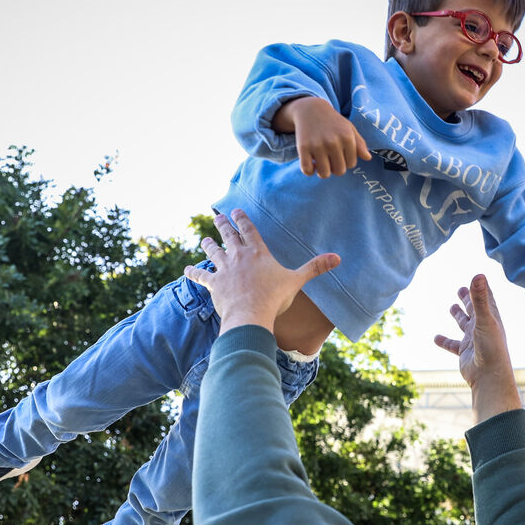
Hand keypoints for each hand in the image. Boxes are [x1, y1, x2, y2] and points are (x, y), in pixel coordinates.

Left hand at [184, 210, 339, 334]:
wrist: (250, 314)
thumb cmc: (274, 298)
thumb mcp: (296, 281)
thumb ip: (315, 268)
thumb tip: (337, 258)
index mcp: (257, 252)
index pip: (249, 230)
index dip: (243, 219)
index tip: (237, 210)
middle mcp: (238, 256)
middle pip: (228, 235)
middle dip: (223, 224)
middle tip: (218, 216)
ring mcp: (224, 269)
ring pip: (213, 251)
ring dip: (208, 244)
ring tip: (205, 238)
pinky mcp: (214, 284)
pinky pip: (200, 275)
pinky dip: (193, 272)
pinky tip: (186, 269)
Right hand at [274, 97, 370, 177]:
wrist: (310, 110)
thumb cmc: (333, 122)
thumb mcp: (348, 129)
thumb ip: (360, 144)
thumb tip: (368, 158)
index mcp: (347, 137)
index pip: (351, 164)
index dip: (346, 162)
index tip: (340, 155)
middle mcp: (333, 142)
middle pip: (339, 171)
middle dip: (335, 168)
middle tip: (330, 160)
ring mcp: (317, 145)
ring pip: (324, 174)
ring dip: (323, 172)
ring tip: (321, 163)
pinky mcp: (303, 147)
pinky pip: (307, 170)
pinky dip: (309, 171)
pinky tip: (311, 164)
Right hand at [434, 274, 521, 421]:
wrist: (489, 376)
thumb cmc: (491, 348)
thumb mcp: (484, 320)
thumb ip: (479, 298)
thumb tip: (477, 274)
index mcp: (491, 318)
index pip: (487, 299)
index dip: (481, 288)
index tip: (477, 278)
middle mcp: (483, 328)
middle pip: (475, 309)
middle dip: (469, 299)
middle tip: (460, 289)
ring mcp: (474, 340)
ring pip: (464, 325)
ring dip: (458, 316)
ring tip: (451, 307)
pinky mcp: (464, 352)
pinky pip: (452, 345)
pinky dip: (444, 341)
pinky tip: (436, 338)